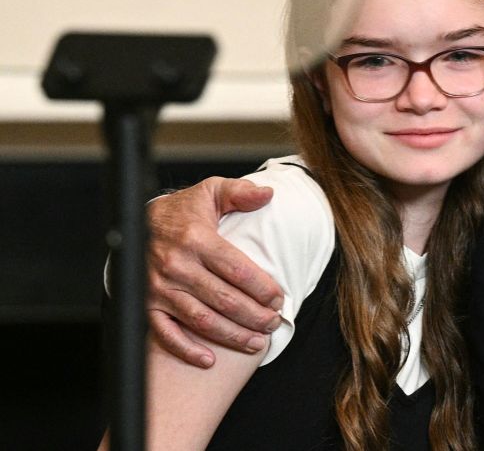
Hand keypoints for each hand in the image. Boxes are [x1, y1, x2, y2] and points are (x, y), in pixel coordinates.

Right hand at [147, 177, 283, 367]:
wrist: (133, 224)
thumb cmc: (181, 211)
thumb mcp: (210, 192)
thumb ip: (240, 192)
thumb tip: (268, 194)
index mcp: (196, 239)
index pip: (237, 269)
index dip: (262, 288)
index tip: (280, 298)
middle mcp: (176, 266)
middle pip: (224, 299)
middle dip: (254, 316)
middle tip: (274, 323)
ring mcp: (158, 288)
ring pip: (202, 320)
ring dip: (232, 336)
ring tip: (257, 342)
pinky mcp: (146, 305)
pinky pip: (166, 334)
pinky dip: (187, 350)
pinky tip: (209, 360)